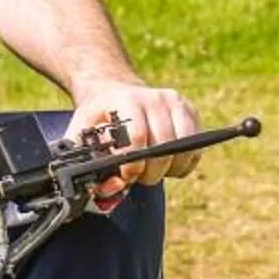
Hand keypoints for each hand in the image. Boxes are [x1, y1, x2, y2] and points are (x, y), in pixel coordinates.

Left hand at [65, 82, 200, 191]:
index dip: (133, 165)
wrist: (114, 90)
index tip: (126, 177)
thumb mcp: (82, 132)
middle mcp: (155, 98)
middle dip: (151, 172)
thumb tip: (103, 188)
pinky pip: (196, 148)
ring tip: (151, 170)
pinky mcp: (190, 111)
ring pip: (185, 149)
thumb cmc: (98, 117)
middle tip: (138, 177)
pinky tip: (167, 164)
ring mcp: (176, 103)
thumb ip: (87, 160)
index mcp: (127, 101)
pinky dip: (183, 163)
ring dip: (169, 169)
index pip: (138, 138)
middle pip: (164, 146)